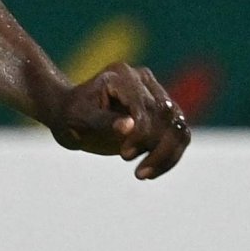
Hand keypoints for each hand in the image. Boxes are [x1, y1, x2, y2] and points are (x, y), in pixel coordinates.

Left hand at [44, 62, 189, 178]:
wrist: (70, 114)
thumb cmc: (70, 115)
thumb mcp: (79, 119)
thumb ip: (103, 121)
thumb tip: (129, 127)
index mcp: (121, 75)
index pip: (145, 106)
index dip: (141, 133)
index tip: (125, 155)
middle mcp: (143, 80)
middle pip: (167, 115)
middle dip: (157, 147)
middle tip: (138, 173)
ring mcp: (156, 93)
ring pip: (179, 125)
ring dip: (168, 154)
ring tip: (143, 175)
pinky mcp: (163, 111)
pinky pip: (179, 134)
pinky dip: (170, 155)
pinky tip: (151, 172)